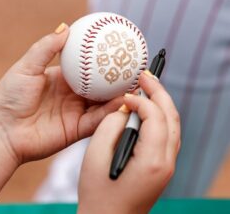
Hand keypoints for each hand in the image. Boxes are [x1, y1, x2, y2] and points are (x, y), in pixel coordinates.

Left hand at [0, 24, 122, 163]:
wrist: (0, 131)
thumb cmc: (8, 97)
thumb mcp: (26, 67)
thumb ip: (46, 48)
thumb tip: (66, 27)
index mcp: (61, 80)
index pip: (87, 68)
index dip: (102, 60)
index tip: (119, 49)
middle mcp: (71, 96)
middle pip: (100, 86)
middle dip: (118, 79)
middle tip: (136, 68)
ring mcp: (75, 113)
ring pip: (103, 103)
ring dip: (120, 95)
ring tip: (137, 85)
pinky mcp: (76, 131)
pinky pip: (98, 121)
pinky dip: (111, 112)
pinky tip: (122, 102)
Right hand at [78, 72, 180, 213]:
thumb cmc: (97, 193)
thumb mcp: (95, 156)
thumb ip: (109, 126)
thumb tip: (124, 110)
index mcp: (151, 160)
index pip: (155, 117)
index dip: (141, 100)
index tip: (123, 95)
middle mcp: (166, 163)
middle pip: (171, 118)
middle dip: (159, 92)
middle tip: (146, 74)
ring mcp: (167, 167)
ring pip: (173, 126)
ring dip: (162, 104)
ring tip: (148, 86)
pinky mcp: (162, 168)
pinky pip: (167, 136)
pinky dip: (160, 118)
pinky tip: (147, 110)